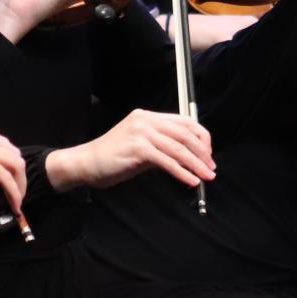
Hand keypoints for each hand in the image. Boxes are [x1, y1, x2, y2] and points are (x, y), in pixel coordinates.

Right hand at [0, 123, 29, 220]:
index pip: (4, 147)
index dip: (11, 168)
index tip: (10, 185)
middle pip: (14, 155)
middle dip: (19, 177)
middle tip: (15, 197)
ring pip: (14, 164)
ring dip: (19, 185)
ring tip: (16, 204)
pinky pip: (4, 176)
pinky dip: (12, 191)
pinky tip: (12, 205)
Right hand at [46, 109, 214, 191]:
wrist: (86, 163)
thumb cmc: (113, 157)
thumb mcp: (140, 146)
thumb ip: (161, 146)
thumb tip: (188, 157)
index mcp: (147, 116)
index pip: (184, 121)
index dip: (201, 137)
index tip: (208, 154)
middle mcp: (145, 120)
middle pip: (184, 134)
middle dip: (202, 153)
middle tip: (210, 168)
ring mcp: (141, 133)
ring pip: (178, 148)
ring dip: (196, 165)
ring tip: (206, 177)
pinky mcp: (138, 149)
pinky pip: (167, 162)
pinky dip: (182, 173)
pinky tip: (191, 181)